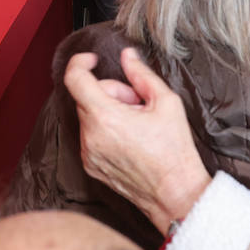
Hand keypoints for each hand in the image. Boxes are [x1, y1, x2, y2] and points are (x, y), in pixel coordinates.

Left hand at [65, 48, 212, 234]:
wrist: (174, 193)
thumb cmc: (174, 151)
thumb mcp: (166, 102)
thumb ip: (141, 74)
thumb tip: (127, 57)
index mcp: (106, 117)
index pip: (75, 79)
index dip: (80, 62)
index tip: (92, 60)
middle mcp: (91, 136)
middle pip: (87, 97)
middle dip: (112, 93)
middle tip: (138, 104)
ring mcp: (88, 153)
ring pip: (89, 116)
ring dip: (108, 112)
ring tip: (136, 125)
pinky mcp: (90, 165)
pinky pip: (90, 136)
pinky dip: (105, 131)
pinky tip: (129, 140)